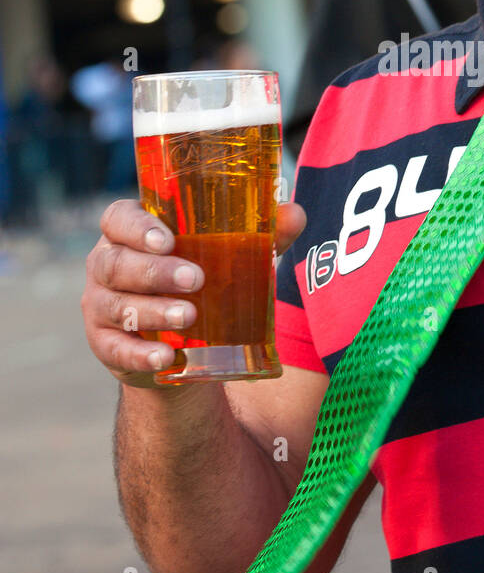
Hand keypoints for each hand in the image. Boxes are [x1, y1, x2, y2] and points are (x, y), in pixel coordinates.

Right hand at [81, 200, 307, 387]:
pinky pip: (115, 350)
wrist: (183, 347)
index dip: (137, 227)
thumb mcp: (227, 259)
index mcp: (130, 234)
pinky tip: (166, 358)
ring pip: (115, 306)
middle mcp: (106, 266)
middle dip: (155, 271)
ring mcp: (100, 307)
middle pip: (116, 263)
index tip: (168, 238)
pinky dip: (140, 355)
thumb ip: (259, 236)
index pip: (118, 218)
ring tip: (190, 316)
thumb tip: (295, 214)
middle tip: (197, 279)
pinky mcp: (105, 345)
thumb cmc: (204, 284)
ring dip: (153, 311)